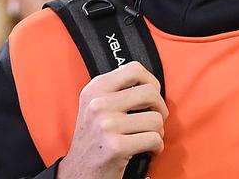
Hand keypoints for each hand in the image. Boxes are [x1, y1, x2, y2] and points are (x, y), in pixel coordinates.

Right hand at [57, 61, 167, 178]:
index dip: (151, 81)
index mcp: (95, 89)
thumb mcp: (96, 105)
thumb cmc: (94, 139)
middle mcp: (98, 104)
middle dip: (160, 108)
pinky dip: (157, 147)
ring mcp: (106, 125)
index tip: (151, 96)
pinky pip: (154, 139)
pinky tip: (148, 150)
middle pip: (150, 92)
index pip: (135, 69)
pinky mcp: (115, 147)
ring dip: (158, 131)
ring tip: (148, 136)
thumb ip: (118, 90)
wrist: (78, 172)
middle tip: (154, 120)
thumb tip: (151, 83)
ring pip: (156, 118)